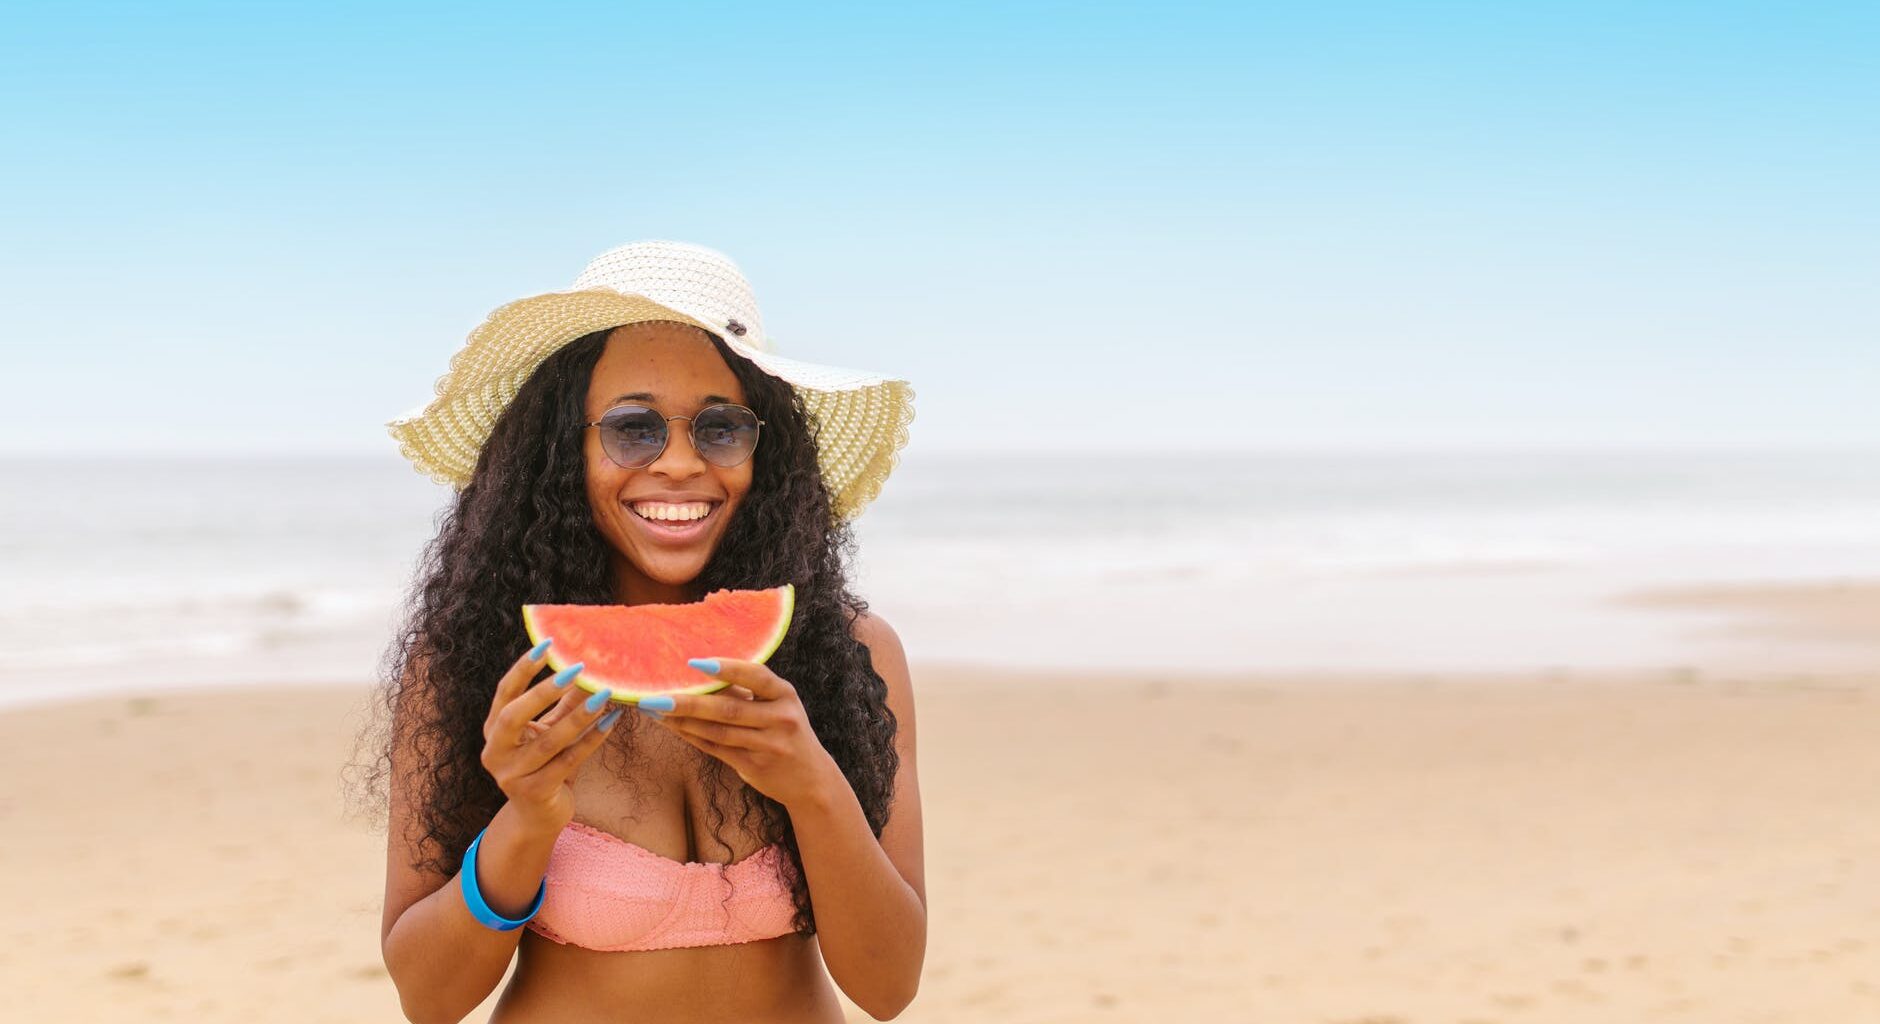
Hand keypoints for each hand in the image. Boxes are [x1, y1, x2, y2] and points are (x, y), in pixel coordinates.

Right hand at [481, 644, 620, 830]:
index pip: (504, 693)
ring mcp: (511, 776)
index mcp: (493, 730)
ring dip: (579, 716)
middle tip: (577, 671)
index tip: (547, 645)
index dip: (523, 669)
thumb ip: (562, 704)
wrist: (539, 816)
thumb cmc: (545, 765)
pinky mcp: (533, 793)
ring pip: (548, 742)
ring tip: (605, 696)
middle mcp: (495, 752)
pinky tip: (611, 722)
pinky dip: (591, 741)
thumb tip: (588, 670)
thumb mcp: (548, 731)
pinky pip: (567, 763)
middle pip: (513, 716)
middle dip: (544, 691)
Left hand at [647, 658, 838, 808]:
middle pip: (728, 709)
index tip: (695, 663)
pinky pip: (716, 749)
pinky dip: (692, 737)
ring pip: (718, 732)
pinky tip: (673, 727)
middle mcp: (780, 718)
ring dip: (683, 722)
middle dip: (689, 703)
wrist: (811, 779)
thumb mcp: (778, 706)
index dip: (727, 668)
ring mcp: (768, 744)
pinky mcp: (755, 765)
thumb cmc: (786, 732)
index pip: (756, 676)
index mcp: (785, 694)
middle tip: (656, 696)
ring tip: (655, 711)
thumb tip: (698, 673)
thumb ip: (747, 692)